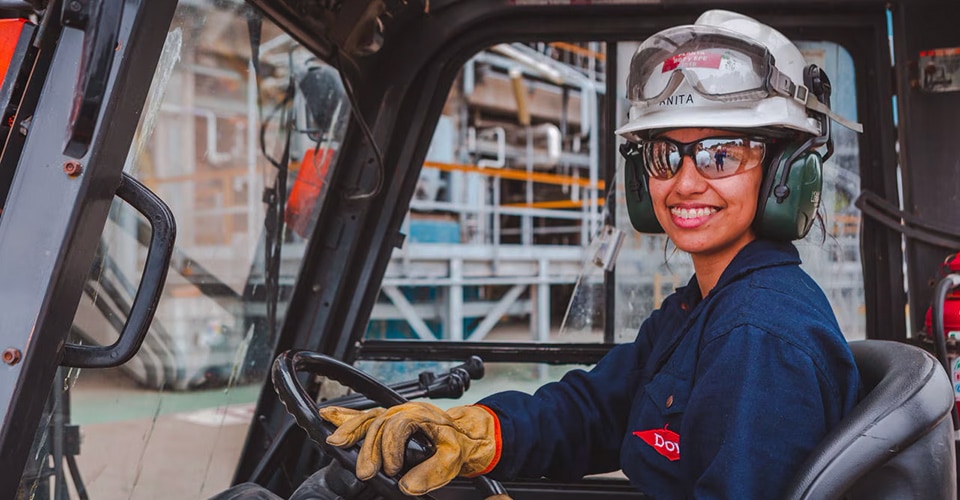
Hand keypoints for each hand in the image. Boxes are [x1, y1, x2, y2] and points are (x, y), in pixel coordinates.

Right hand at [319, 402, 499, 495]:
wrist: (467, 433)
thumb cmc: (460, 443)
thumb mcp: (453, 459)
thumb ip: (431, 473)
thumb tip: (406, 486)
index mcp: (420, 416)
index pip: (397, 427)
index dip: (390, 449)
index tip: (392, 470)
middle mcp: (404, 411)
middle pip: (378, 424)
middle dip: (368, 448)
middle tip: (364, 471)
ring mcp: (395, 414)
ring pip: (367, 418)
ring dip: (350, 430)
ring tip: (335, 442)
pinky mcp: (388, 420)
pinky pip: (364, 416)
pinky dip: (345, 416)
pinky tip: (328, 415)